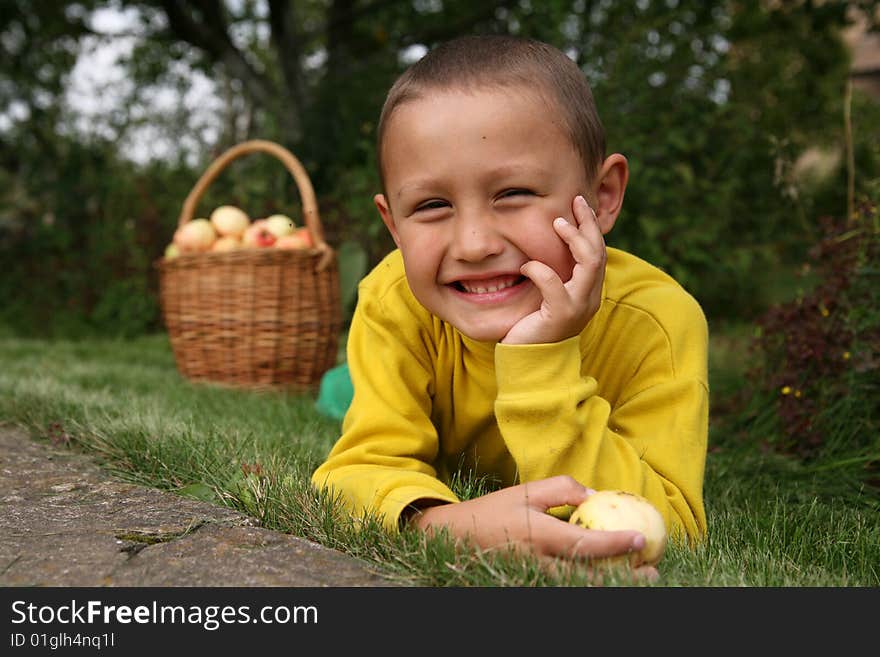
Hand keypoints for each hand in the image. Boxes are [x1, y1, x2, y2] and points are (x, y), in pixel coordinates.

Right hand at [410, 475, 657, 579]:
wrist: (457, 538)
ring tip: (641, 577)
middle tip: (653, 571)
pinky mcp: (536, 581)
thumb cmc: (494, 511)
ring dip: (616, 582)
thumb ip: (561, 489)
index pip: (587, 544)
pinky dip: (595, 581)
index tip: (642, 539)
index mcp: (540, 536)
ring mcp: (538, 577)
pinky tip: (612, 575)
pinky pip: (571, 584)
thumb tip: (594, 493)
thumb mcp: (526, 491)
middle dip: (627, 577)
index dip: (617, 543)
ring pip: (584, 585)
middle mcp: (542, 563)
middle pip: (593, 577)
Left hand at [502, 195, 605, 344]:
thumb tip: (541, 248)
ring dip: (574, 239)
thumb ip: (553, 276)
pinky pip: (554, 285)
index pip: (598, 253)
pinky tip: (526, 266)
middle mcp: (589, 298)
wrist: (529, 365)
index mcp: (588, 292)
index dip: (591, 227)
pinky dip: (540, 270)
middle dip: (588, 224)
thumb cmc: (533, 329)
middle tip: (575, 202)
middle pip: (598, 252)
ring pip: (589, 264)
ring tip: (558, 223)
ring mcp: (577, 308)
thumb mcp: (546, 298)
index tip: (579, 205)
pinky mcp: (559, 317)